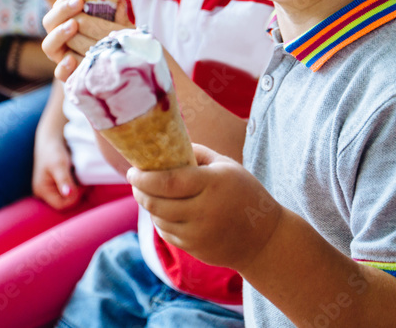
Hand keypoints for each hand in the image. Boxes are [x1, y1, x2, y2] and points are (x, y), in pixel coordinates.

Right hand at [32, 127, 83, 210]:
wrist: (50, 138)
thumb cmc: (53, 150)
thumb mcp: (59, 164)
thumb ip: (64, 179)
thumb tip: (68, 194)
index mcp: (42, 190)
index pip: (61, 205)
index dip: (74, 197)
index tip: (82, 185)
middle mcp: (44, 192)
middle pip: (64, 202)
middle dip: (76, 193)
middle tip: (83, 181)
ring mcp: (49, 189)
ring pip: (67, 197)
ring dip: (76, 189)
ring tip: (79, 177)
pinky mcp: (54, 184)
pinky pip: (66, 190)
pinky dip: (74, 185)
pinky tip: (76, 176)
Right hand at [42, 0, 130, 80]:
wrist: (120, 71)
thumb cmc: (116, 43)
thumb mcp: (119, 28)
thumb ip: (117, 18)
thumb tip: (120, 4)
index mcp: (68, 25)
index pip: (58, 8)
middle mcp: (61, 41)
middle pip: (49, 23)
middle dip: (62, 10)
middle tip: (78, 2)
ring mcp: (62, 58)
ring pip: (49, 45)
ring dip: (59, 33)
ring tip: (73, 24)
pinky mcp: (69, 77)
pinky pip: (59, 73)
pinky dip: (63, 66)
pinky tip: (71, 59)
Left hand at [127, 144, 282, 270]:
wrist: (263, 238)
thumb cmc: (244, 193)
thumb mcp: (226, 166)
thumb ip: (197, 154)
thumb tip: (167, 146)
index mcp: (213, 184)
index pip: (168, 181)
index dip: (144, 177)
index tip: (132, 170)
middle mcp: (204, 211)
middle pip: (156, 202)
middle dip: (139, 191)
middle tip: (135, 180)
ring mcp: (198, 234)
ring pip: (158, 219)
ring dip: (149, 205)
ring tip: (148, 193)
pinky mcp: (194, 249)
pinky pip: (166, 233)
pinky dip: (160, 219)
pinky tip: (164, 210)